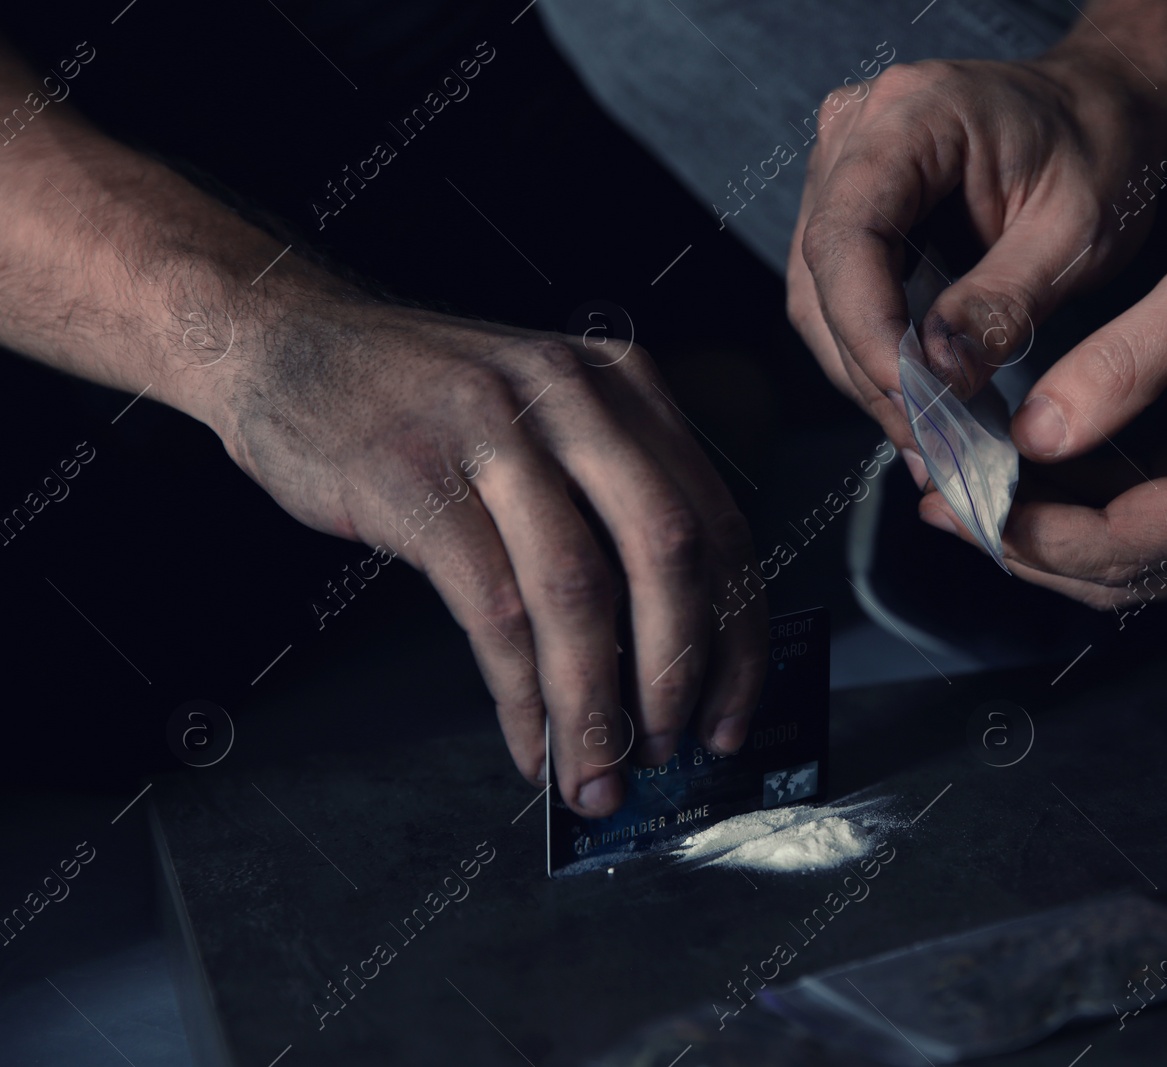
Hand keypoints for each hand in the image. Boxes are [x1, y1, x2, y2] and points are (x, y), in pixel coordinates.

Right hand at [213, 297, 767, 815]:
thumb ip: (608, 501)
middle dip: (677, 674)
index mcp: (623, 385)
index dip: (736, 636)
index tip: (730, 713)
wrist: (283, 340)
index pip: (718, 523)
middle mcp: (572, 395)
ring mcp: (492, 430)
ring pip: (578, 590)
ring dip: (595, 704)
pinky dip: (519, 693)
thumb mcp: (542, 416)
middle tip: (667, 750)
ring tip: (595, 772)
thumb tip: (660, 653)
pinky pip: (492, 608)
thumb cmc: (419, 400)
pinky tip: (526, 739)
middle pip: (668, 552)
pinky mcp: (415, 477)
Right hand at [785, 43, 1166, 458]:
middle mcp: (855, 134)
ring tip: (930, 436)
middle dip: (873, 371)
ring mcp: (842, 168)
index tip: (914, 402)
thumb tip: (941, 378)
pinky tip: (920, 398)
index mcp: (909, 114)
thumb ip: (1005, 303)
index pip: (848, 236)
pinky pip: (841, 293)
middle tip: (931, 448)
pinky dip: (876, 353)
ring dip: (869, 373)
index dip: (869, 330)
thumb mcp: (1076, 231)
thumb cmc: (1101, 151)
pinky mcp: (851, 205)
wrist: (1104, 110)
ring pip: (821, 297)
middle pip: (824, 277)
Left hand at [919, 181, 1166, 608]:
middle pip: (1119, 575)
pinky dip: (1081, 512)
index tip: (955, 503)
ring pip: (1128, 562)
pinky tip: (1024, 476)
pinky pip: (1146, 526)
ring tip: (962, 494)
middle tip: (938, 507)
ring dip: (1045, 537)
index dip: (1032, 533)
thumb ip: (1118, 368)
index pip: (1125, 544)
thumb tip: (1032, 435)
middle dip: (1024, 547)